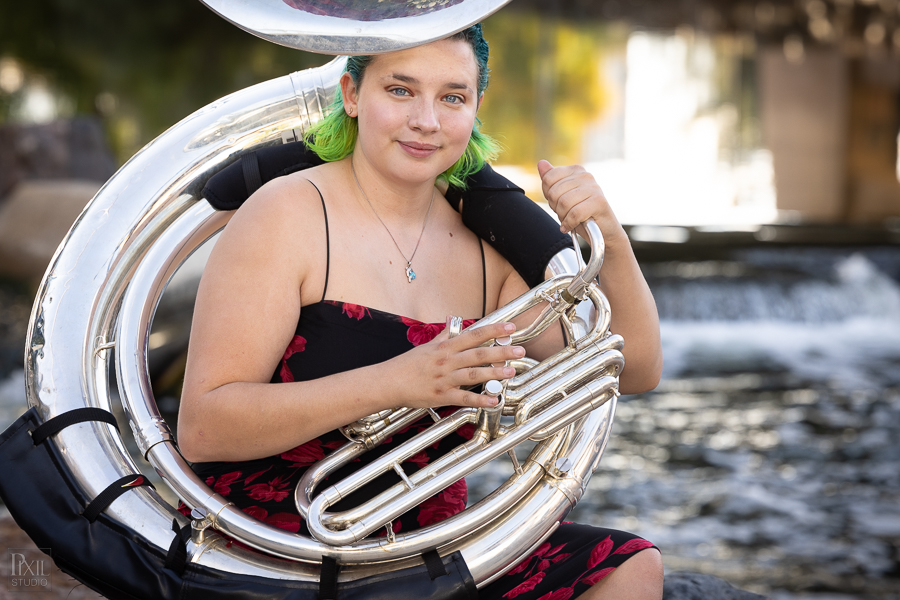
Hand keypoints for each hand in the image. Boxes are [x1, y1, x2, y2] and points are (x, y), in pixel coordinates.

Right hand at [389, 322, 525, 409]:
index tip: (510, 327)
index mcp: (445, 347)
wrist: (388, 382)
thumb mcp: (426, 346)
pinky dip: (479, 400)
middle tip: (520, 351)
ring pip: (474, 374)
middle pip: (478, 354)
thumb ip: (443, 334)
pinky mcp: (441, 395)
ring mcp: (444, 379)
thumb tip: (453, 321)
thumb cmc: (407, 365)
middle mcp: (447, 361)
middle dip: (501, 352)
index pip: (474, 335)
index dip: (493, 330)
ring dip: (494, 373)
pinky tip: (494, 401)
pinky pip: (464, 398)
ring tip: (512, 372)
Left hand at [537, 160, 625, 247]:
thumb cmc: (581, 214)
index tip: (558, 203)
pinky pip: (574, 213)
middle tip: (565, 214)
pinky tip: (570, 226)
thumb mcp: (562, 196)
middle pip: (554, 192)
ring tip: (569, 220)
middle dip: (556, 208)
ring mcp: (594, 187)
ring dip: (563, 217)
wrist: (603, 231)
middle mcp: (585, 175)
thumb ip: (551, 180)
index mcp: (576, 171)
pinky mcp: (599, 201)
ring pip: (564, 203)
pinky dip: (569, 223)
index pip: (548, 178)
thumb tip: (541, 163)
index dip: (549, 195)